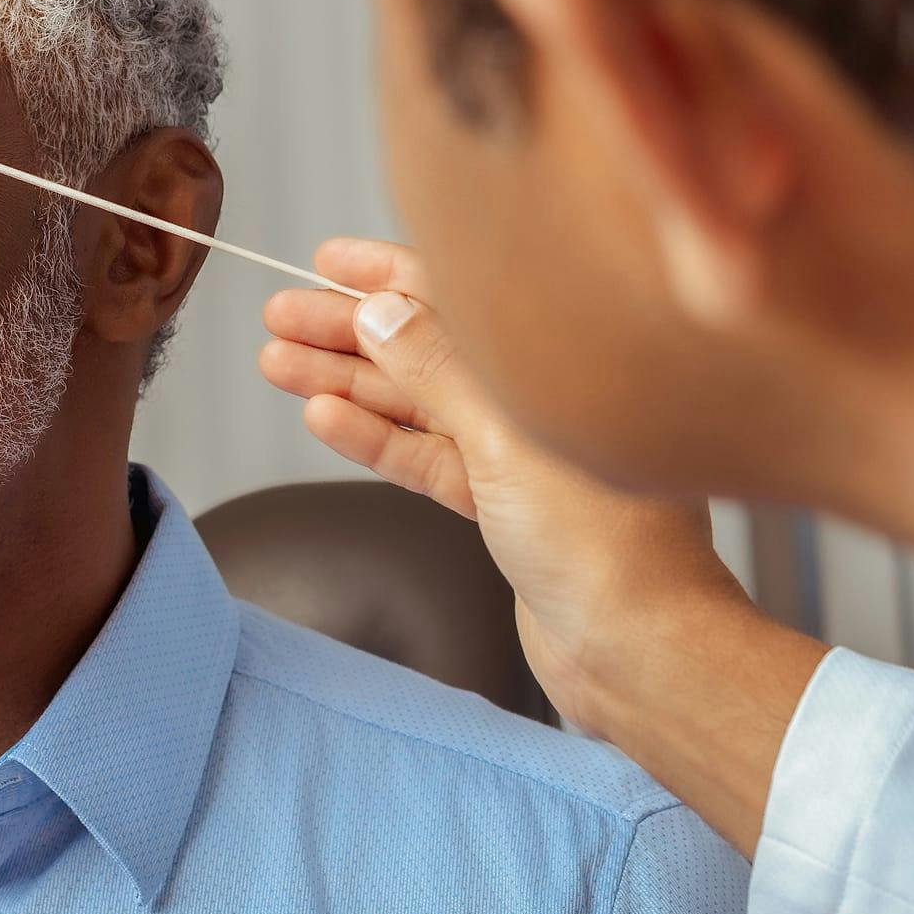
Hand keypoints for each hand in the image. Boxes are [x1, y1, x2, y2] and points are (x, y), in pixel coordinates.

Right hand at [262, 240, 742, 721]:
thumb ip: (438, 371)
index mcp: (565, 362)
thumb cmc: (608, 547)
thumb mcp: (507, 441)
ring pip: (418, 404)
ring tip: (278, 362)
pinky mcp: (502, 505)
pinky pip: (425, 458)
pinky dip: (375, 439)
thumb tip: (380, 307)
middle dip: (350, 330)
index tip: (326, 262)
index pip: (463, 296)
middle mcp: (542, 400)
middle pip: (431, 348)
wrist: (635, 650)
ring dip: (346, 383)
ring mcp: (521, 453)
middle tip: (280, 316)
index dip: (388, 274)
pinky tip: (324, 416)